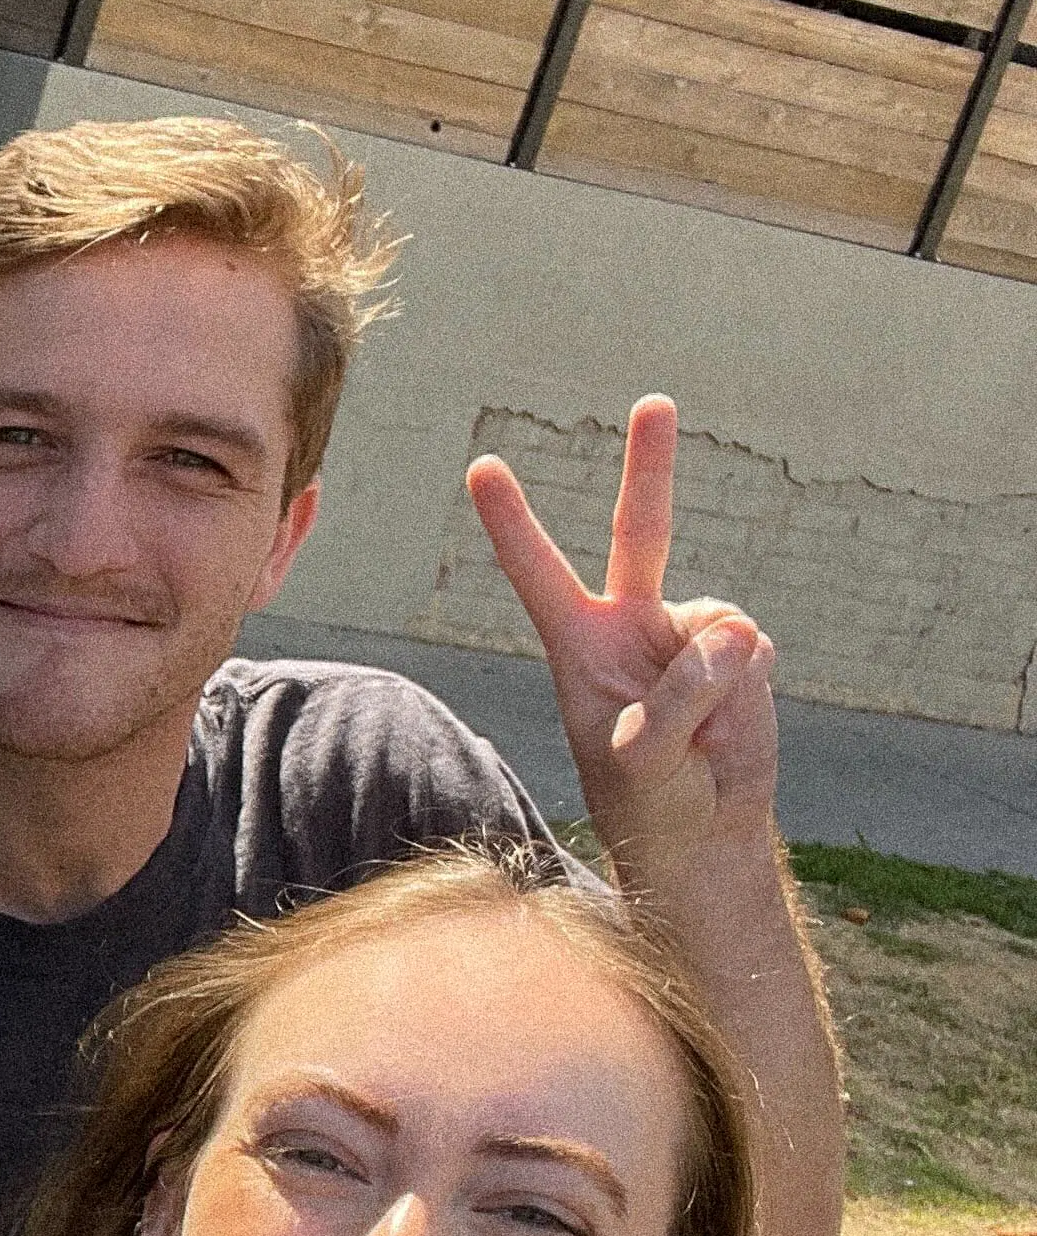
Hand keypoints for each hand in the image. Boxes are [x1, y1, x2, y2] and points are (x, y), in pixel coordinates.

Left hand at [465, 397, 780, 883]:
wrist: (702, 833)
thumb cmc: (649, 802)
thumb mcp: (643, 761)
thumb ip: (679, 698)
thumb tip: (733, 634)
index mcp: (580, 646)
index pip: (539, 574)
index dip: (513, 522)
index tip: (483, 467)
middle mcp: (632, 625)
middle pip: (640, 531)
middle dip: (650, 465)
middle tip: (655, 402)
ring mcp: (687, 634)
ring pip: (716, 625)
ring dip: (715, 685)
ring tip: (698, 736)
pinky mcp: (738, 652)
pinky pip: (752, 650)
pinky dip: (746, 692)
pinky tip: (728, 726)